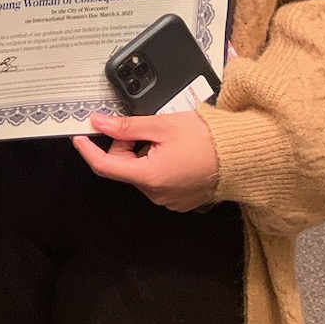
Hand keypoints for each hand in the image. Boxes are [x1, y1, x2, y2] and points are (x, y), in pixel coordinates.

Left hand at [72, 111, 219, 212]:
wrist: (245, 155)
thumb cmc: (209, 138)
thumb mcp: (162, 125)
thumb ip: (127, 126)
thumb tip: (100, 123)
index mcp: (149, 177)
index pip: (105, 166)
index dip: (88, 151)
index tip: (79, 137)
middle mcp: (156, 194)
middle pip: (125, 167)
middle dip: (126, 145)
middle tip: (144, 127)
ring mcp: (169, 200)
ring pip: (141, 173)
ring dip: (143, 154)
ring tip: (167, 138)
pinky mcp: (181, 200)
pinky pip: (158, 180)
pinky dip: (158, 164)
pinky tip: (176, 151)